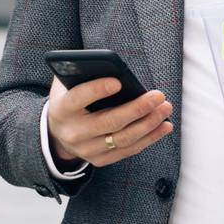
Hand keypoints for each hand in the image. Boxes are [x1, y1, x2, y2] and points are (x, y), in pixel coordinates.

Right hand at [46, 74, 173, 167]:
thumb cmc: (70, 100)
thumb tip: (107, 63)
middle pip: (110, 121)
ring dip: (149, 124)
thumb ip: (81, 73)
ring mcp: (87, 149)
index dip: (97, 90)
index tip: (118, 81)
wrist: (58, 133)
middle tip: (158, 96)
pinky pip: (128, 150)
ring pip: (123, 138)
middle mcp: (74, 132)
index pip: (79, 98)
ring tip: (165, 109)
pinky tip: (163, 126)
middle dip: (138, 108)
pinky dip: (149, 138)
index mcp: (62, 109)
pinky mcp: (100, 159)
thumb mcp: (68, 84)